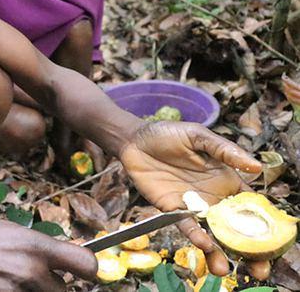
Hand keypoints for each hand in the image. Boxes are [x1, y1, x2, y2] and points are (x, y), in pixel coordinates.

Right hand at [0, 218, 96, 290]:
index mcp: (35, 246)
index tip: (84, 272)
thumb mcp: (12, 231)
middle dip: (53, 286)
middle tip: (36, 277)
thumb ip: (40, 248)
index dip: (88, 270)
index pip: (86, 265)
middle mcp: (29, 272)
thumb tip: (65, 261)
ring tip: (12, 280)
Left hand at [119, 121, 263, 276]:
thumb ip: (224, 150)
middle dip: (247, 249)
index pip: (248, 204)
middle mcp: (213, 196)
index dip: (261, 221)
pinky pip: (186, 225)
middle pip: (234, 226)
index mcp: (225, 179)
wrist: (134, 140)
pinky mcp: (172, 209)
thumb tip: (256, 167)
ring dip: (218, 251)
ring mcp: (193, 205)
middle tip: (258, 268)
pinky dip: (195, 235)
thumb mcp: (198, 135)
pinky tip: (203, 244)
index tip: (270, 239)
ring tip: (225, 268)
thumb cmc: (168, 134)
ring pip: (210, 232)